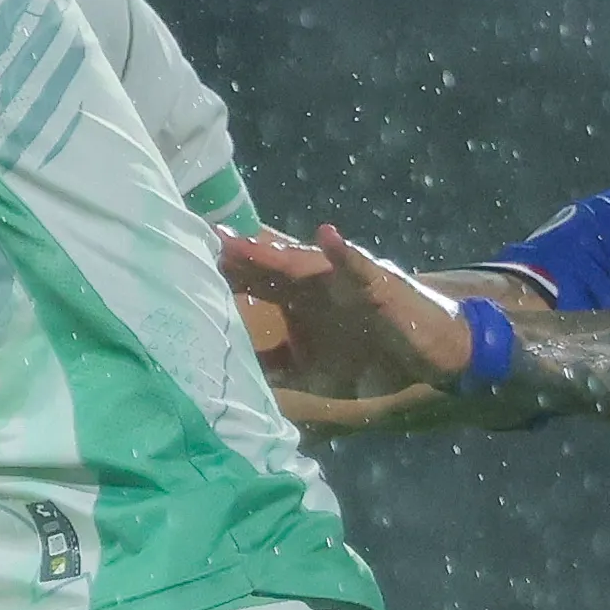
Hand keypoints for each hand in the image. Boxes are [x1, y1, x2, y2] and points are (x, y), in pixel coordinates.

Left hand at [218, 226, 532, 437]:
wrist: (430, 356)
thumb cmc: (371, 357)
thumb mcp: (312, 371)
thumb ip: (273, 365)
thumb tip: (228, 373)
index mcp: (297, 298)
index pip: (251, 282)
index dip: (220, 275)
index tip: (179, 265)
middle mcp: (314, 282)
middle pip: (266, 265)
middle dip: (233, 256)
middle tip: (195, 243)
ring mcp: (343, 277)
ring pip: (302, 261)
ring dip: (271, 250)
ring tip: (238, 241)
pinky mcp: (377, 280)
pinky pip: (359, 263)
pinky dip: (343, 250)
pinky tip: (327, 235)